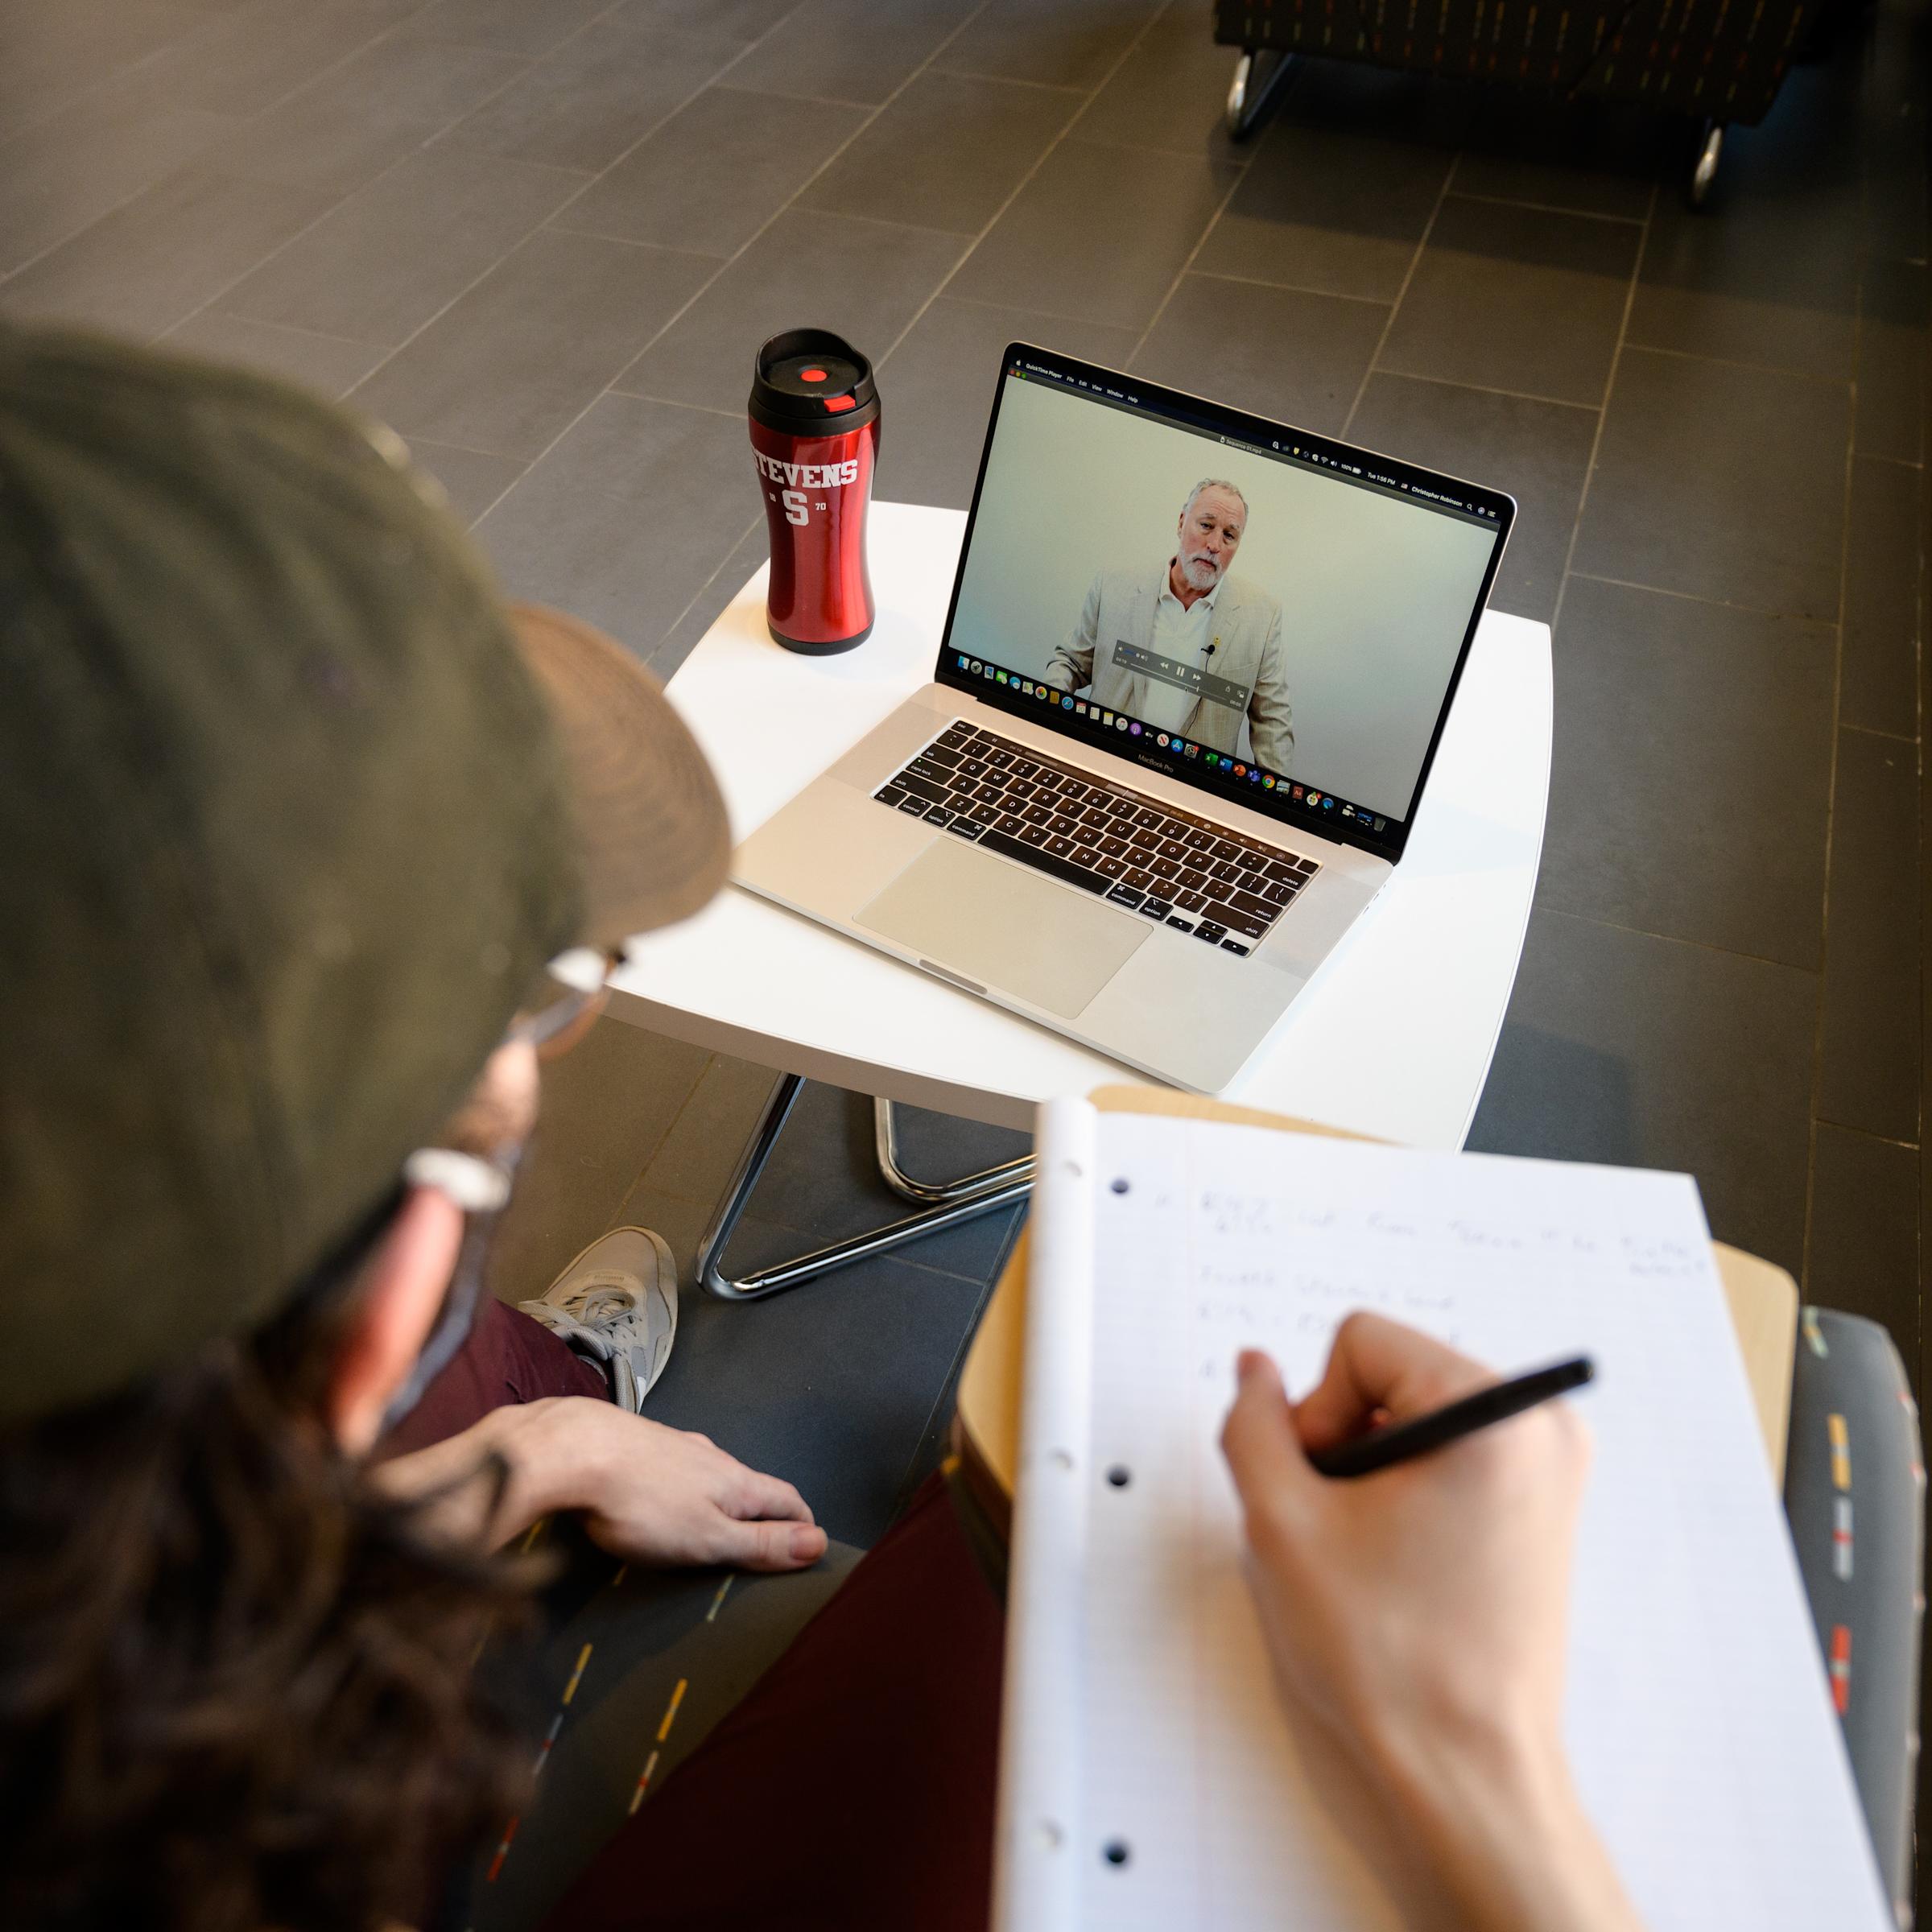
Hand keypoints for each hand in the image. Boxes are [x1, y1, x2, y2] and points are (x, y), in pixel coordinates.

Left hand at [378, 1398, 827, 1572]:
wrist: (573, 1450)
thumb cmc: (642, 1504)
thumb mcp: (709, 1538)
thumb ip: (761, 1543)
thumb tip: (818, 1542)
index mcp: (736, 1482)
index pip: (787, 1499)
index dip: (802, 1523)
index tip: (809, 1543)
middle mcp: (710, 1456)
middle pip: (749, 1484)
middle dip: (761, 1511)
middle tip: (762, 1541)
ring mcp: (672, 1446)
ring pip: (709, 1473)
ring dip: (718, 1497)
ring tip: (710, 1523)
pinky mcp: (636, 1444)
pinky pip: (671, 1468)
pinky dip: (679, 1488)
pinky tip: (657, 1499)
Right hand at [1220, 1315, 1640, 1931]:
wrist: (1469, 1767)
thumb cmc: (1393, 1658)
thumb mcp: (1282, 1524)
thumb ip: (1253, 1425)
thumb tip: (1256, 1370)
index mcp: (1495, 1414)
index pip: (1361, 1342)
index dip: (1316, 1412)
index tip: (1327, 1492)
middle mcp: (1542, 1425)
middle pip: (1392, 1371)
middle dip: (1348, 1439)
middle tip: (1346, 1528)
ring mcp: (1553, 1466)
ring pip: (1416, 1412)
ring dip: (1375, 1469)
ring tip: (1374, 1551)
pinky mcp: (1546, 1502)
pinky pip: (1453, 1449)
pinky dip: (1412, 1488)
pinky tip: (1404, 1558)